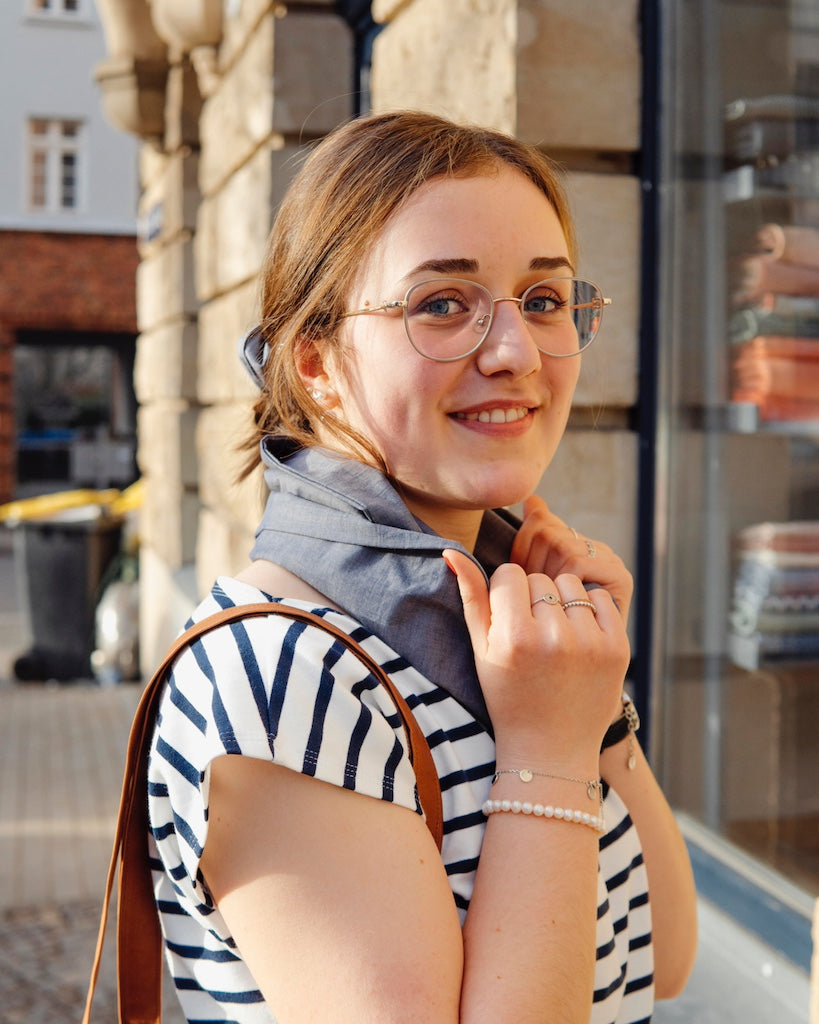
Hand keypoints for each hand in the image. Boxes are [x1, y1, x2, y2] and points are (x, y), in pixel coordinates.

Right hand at [444, 549, 629, 770]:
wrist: (550, 748)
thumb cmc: (508, 696)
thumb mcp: (481, 649)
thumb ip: (470, 596)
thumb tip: (451, 550)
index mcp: (514, 638)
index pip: (510, 574)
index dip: (506, 594)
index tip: (508, 622)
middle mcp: (553, 638)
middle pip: (540, 580)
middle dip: (533, 599)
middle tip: (532, 636)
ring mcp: (589, 643)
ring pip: (570, 585)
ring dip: (561, 602)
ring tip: (554, 636)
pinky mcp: (617, 648)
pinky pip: (601, 599)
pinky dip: (590, 611)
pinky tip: (577, 639)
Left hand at [509, 495, 633, 624]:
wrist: (565, 680)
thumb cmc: (539, 634)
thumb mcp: (525, 588)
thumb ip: (529, 541)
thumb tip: (531, 497)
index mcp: (574, 541)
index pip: (537, 524)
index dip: (520, 555)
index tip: (521, 587)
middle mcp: (596, 548)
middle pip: (548, 534)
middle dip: (532, 570)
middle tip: (534, 605)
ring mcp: (610, 562)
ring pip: (562, 548)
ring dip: (546, 581)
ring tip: (549, 610)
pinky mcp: (620, 581)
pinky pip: (576, 567)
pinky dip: (563, 588)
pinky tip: (563, 612)